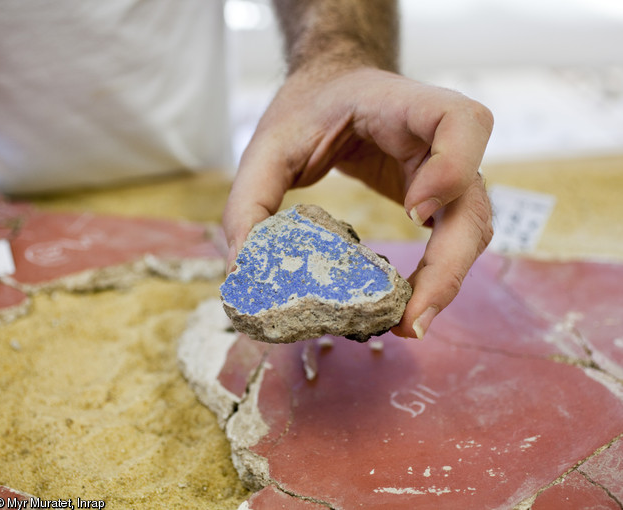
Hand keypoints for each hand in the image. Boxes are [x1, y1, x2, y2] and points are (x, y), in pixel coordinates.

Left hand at [222, 66, 493, 338]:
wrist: (333, 88)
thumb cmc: (309, 107)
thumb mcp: (270, 143)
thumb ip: (251, 199)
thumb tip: (242, 270)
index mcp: (402, 106)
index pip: (461, 122)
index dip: (451, 168)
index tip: (413, 212)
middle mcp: (436, 140)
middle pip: (474, 199)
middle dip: (448, 265)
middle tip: (409, 321)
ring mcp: (443, 171)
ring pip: (472, 229)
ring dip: (445, 282)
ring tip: (406, 325)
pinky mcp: (437, 199)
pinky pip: (452, 241)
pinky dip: (435, 277)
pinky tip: (404, 306)